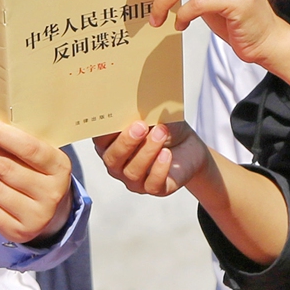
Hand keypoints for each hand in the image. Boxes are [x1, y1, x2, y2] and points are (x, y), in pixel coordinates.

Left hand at [0, 117, 74, 242]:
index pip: (29, 148)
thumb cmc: (39, 174)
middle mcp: (51, 194)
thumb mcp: (39, 156)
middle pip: (6, 168)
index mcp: (59, 168)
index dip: (2, 135)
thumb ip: (17, 142)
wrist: (52, 212)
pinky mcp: (18, 232)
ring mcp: (36, 216)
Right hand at [92, 120, 208, 196]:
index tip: (118, 116)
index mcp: (111, 144)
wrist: (188, 145)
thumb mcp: (153, 116)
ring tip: (161, 133)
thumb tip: (137, 101)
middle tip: (141, 126)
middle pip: (113, 158)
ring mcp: (134, 179)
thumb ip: (140, 112)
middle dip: (126, 142)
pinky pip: (152, 184)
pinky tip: (167, 154)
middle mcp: (118, 164)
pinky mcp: (154, 188)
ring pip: (132, 171)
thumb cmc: (164, 128)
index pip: (100, 140)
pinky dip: (159, 168)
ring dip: (147, 151)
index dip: (106, 130)